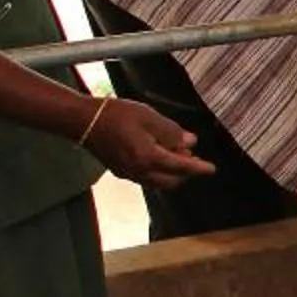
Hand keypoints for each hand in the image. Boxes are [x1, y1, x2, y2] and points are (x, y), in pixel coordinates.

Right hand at [84, 98, 217, 187]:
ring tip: (174, 152)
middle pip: (171, 181)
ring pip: (158, 182)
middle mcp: (139, 171)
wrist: (84, 121)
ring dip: (171, 172)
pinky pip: (146, 178)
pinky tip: (157, 155)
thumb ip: (172, 132)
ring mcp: (128, 174)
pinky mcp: (121, 171)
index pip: (181, 167)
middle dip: (184, 172)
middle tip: (190, 154)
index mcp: (148, 157)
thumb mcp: (149, 117)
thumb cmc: (116, 115)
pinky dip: (158, 171)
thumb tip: (190, 142)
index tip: (211, 169)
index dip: (198, 168)